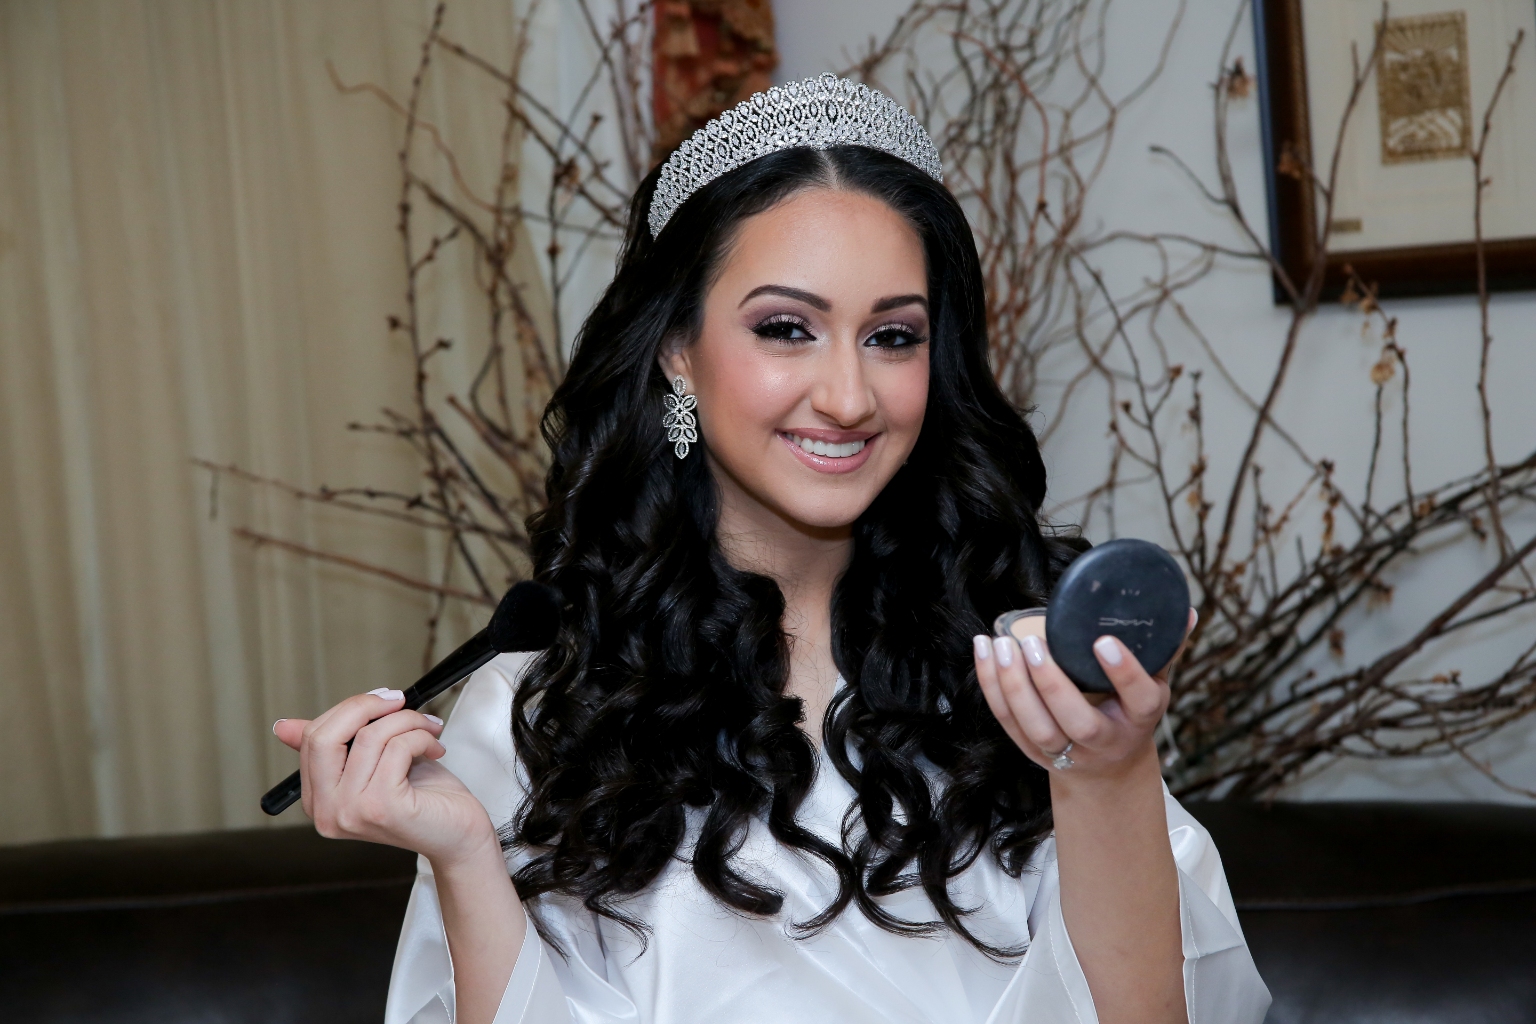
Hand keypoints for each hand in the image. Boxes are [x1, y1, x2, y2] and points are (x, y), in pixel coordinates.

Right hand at [272, 690, 493, 866]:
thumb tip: (282, 726)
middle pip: (325, 735)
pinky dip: (422, 737)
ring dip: (407, 720)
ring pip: (369, 736)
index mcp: (317, 801)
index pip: (312, 738)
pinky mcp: (382, 808)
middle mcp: (326, 812)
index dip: (350, 709)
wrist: (459, 835)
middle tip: (401, 702)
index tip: (383, 700)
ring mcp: (351, 812)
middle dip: (367, 705)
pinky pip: (396, 748)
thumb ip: (338, 744)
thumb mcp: (374, 763)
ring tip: (428, 729)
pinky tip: (436, 748)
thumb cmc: (422, 797)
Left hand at [972, 610, 1194, 779]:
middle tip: (1032, 644)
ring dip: (1014, 686)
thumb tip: (1183, 610)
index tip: (1103, 641)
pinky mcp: (1032, 751)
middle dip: (1052, 684)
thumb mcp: (1154, 685)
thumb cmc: (1129, 712)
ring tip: (1001, 645)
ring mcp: (1066, 750)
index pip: (1139, 698)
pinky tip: (984, 651)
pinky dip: (991, 687)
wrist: (1108, 769)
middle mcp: (1104, 739)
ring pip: (1035, 727)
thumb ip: (1164, 649)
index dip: (1124, 672)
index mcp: (1139, 717)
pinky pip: (1007, 722)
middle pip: (1077, 722)